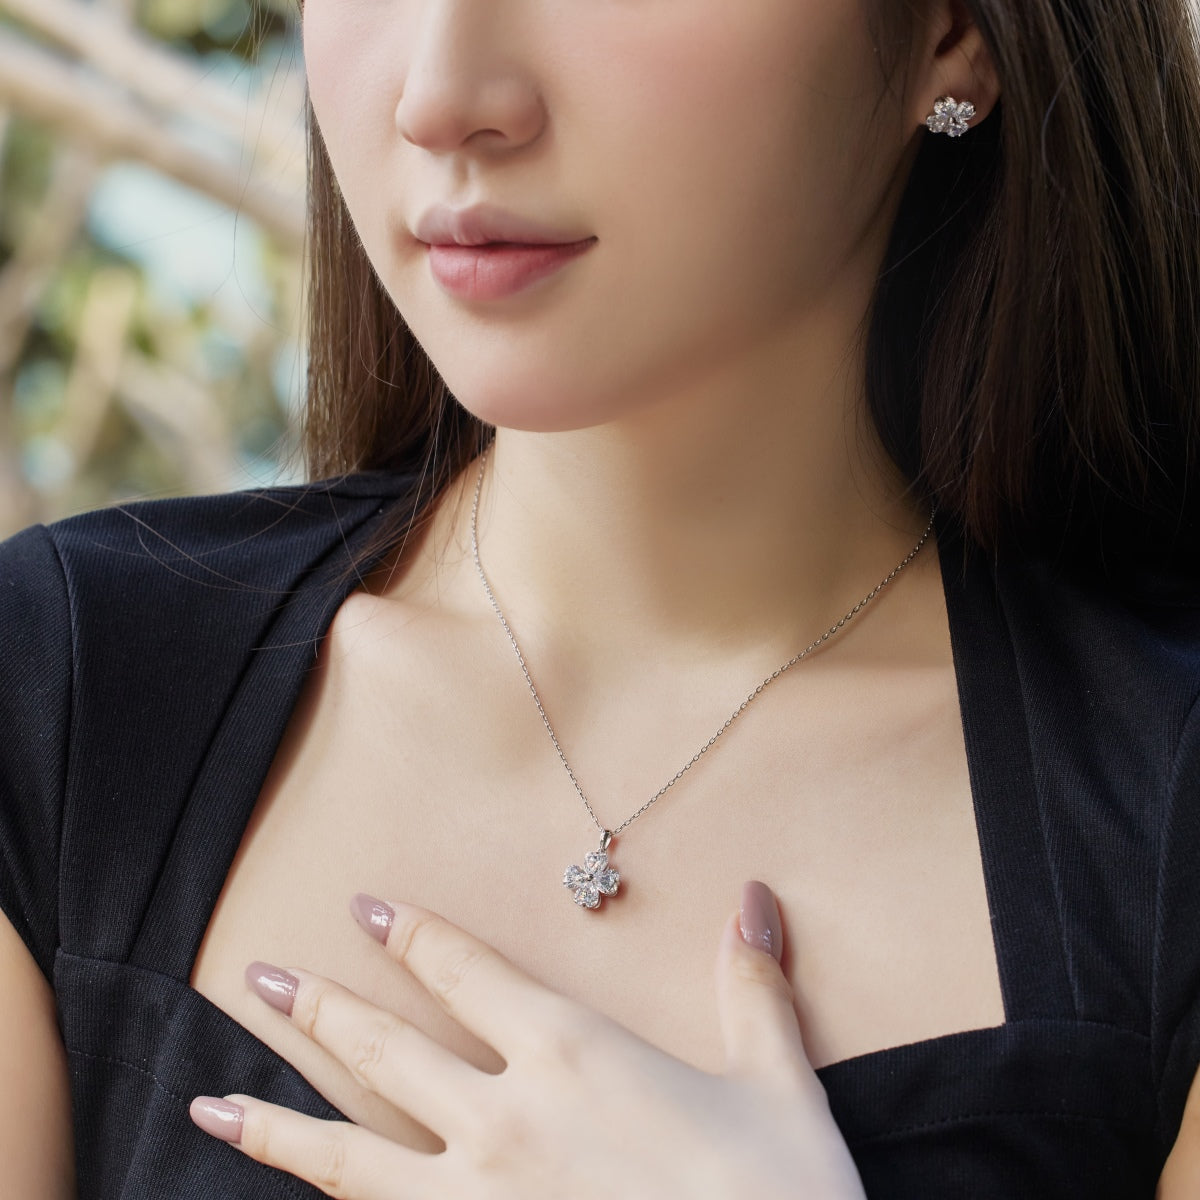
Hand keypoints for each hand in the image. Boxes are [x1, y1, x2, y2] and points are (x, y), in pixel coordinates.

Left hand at [190, 883, 865, 1199]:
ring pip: (351, 1154)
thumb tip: (756, 898)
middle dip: (320, 1008)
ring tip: (213, 1104)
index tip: (366, 907)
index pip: (468, 973)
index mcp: (573, 1053)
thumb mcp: (774, 1087)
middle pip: (387, 1049)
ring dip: (280, 1122)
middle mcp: (505, 1117)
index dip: (414, 934)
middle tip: (263, 977)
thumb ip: (753, 989)